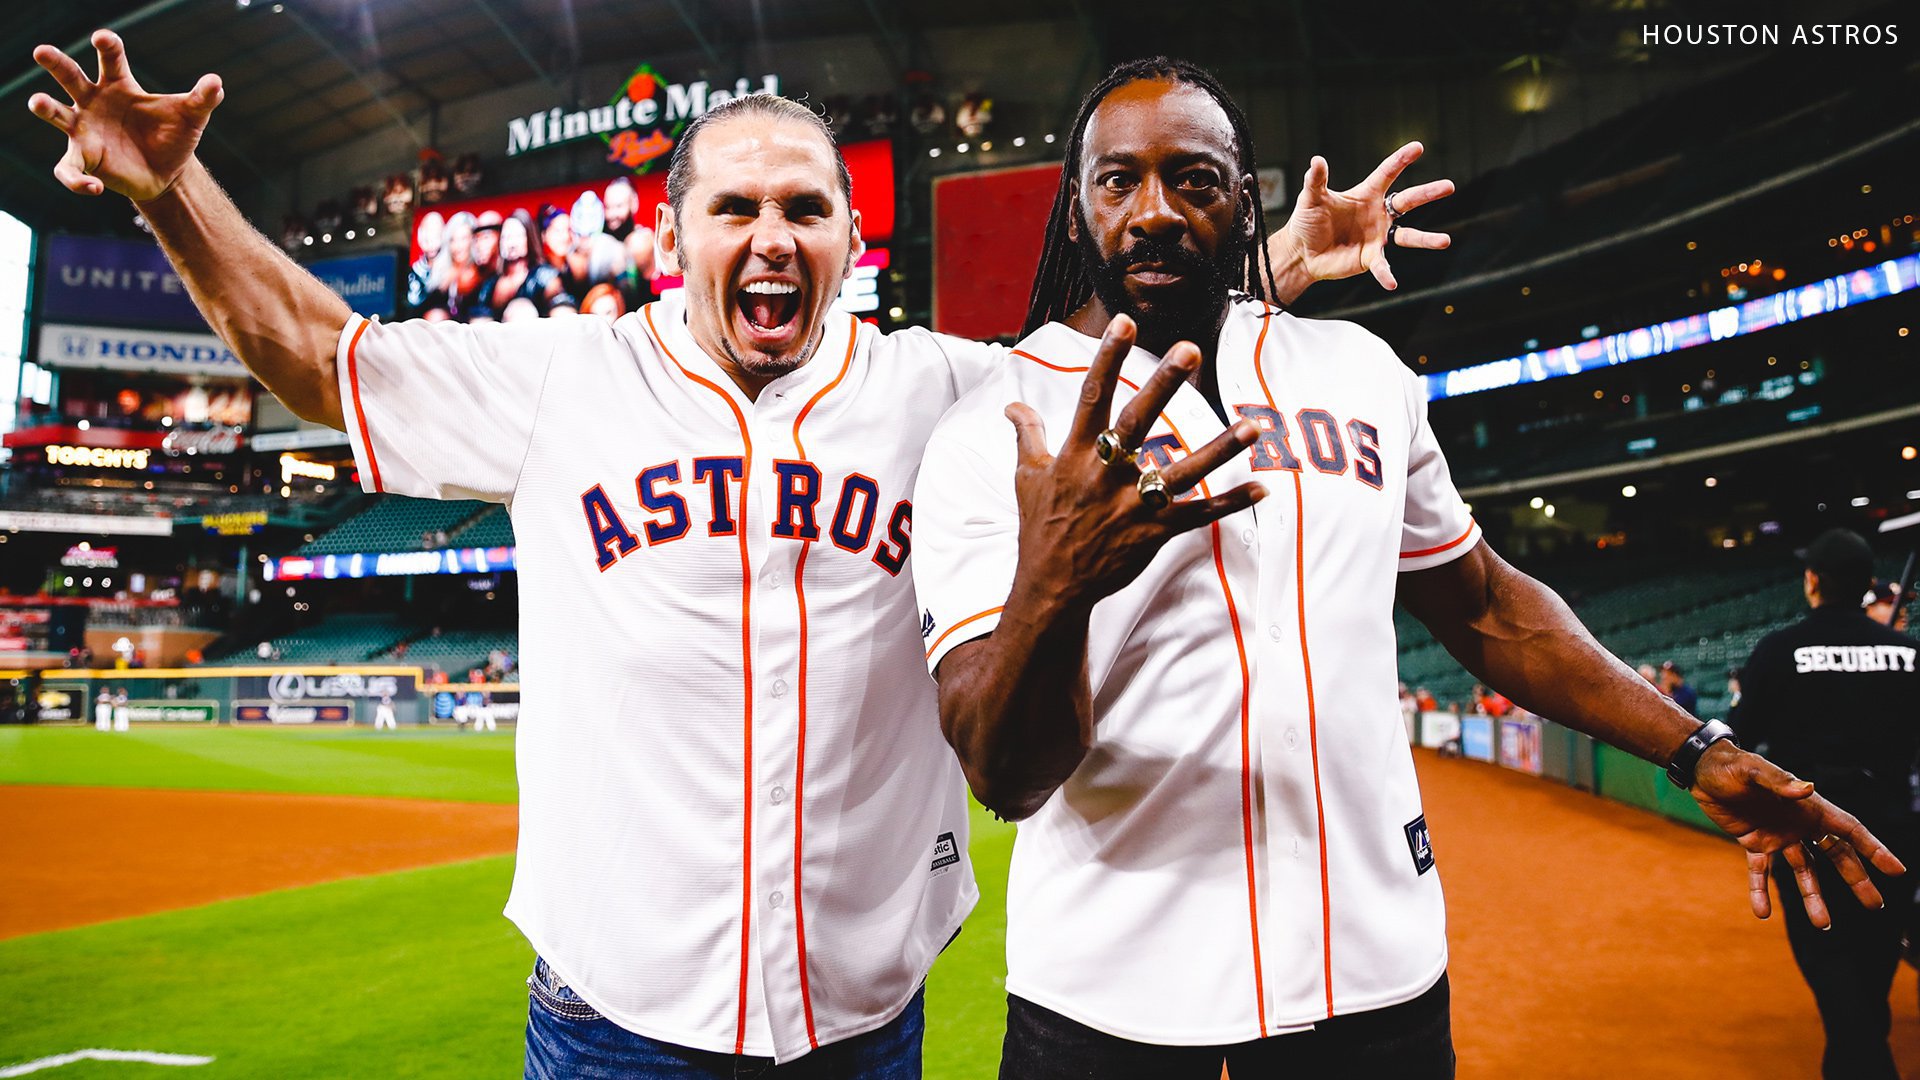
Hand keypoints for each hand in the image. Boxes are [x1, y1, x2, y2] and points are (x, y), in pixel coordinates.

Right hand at [28, 30, 222, 202]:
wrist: (168, 173)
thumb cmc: (174, 137)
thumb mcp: (192, 117)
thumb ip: (203, 99)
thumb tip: (217, 83)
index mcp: (120, 86)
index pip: (111, 60)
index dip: (107, 46)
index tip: (102, 38)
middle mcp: (94, 102)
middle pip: (70, 77)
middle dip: (56, 63)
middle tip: (42, 51)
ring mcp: (84, 130)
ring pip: (55, 114)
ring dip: (45, 107)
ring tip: (38, 102)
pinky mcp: (83, 159)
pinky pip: (69, 170)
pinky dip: (77, 180)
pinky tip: (94, 187)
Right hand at [1004, 316, 1266, 609]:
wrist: (1051, 586)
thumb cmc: (1040, 527)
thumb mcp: (1027, 477)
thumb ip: (1027, 434)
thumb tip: (1012, 404)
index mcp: (1076, 455)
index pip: (1092, 396)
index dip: (1108, 358)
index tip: (1124, 323)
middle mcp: (1107, 475)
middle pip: (1139, 421)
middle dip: (1164, 384)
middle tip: (1190, 348)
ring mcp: (1133, 505)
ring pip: (1183, 471)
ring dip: (1221, 449)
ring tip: (1254, 425)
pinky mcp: (1154, 533)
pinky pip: (1199, 516)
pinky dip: (1231, 503)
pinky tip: (1261, 487)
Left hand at [1270, 141, 1453, 291]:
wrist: (1302, 252)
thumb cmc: (1308, 222)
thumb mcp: (1311, 199)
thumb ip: (1316, 180)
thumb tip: (1317, 160)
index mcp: (1366, 194)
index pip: (1387, 173)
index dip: (1401, 160)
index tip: (1418, 148)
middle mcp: (1378, 214)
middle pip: (1408, 201)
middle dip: (1428, 193)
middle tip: (1449, 186)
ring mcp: (1378, 237)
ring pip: (1408, 236)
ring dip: (1426, 239)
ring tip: (1445, 241)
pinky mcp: (1371, 258)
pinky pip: (1383, 266)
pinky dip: (1387, 274)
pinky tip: (1392, 283)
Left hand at [1690, 741, 1905, 928]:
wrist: (1702, 770)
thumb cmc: (1731, 765)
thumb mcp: (1753, 771)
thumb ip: (1779, 781)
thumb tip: (1807, 789)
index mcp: (1808, 806)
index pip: (1849, 830)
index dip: (1874, 849)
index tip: (1896, 871)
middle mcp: (1799, 824)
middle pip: (1835, 855)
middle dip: (1855, 879)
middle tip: (1875, 905)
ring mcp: (1779, 836)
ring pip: (1803, 871)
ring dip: (1812, 897)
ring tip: (1823, 925)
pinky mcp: (1755, 843)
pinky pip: (1761, 873)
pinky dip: (1761, 892)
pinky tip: (1763, 913)